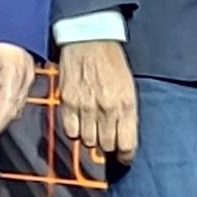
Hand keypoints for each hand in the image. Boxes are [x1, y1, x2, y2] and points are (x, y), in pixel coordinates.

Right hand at [56, 38, 137, 166]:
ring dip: (91, 137)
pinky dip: (75, 130)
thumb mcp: (128, 87)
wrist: (89, 40)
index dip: (125, 156)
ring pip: (88, 141)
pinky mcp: (67, 103)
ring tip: (93, 126)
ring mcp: (85, 107)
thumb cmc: (112, 63)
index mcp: (126, 104)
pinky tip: (79, 121)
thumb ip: (126, 114)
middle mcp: (106, 109)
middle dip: (108, 146)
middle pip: (106, 146)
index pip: (127, 145)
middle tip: (107, 138)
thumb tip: (121, 139)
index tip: (124, 156)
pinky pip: (70, 131)